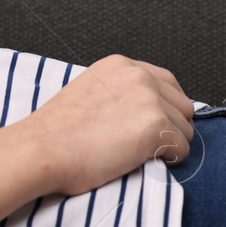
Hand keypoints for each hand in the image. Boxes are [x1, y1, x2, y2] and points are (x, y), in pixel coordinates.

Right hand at [23, 53, 195, 196]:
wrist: (41, 150)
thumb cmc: (55, 133)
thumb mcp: (88, 93)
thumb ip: (119, 92)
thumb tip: (146, 108)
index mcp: (120, 65)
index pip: (167, 83)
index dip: (163, 108)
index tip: (145, 125)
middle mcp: (139, 75)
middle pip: (183, 106)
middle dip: (168, 127)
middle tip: (136, 143)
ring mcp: (150, 99)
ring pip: (185, 130)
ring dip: (165, 145)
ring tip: (130, 152)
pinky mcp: (156, 125)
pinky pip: (182, 151)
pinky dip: (164, 161)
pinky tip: (133, 159)